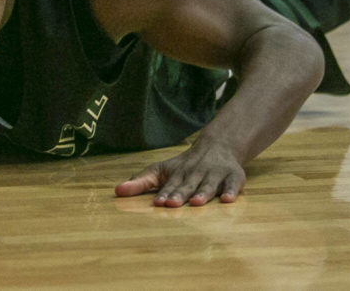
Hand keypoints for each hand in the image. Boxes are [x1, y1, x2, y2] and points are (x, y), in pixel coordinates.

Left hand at [114, 136, 244, 206]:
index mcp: (178, 173)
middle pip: (187, 185)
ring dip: (202, 193)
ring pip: (208, 185)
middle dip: (179, 194)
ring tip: (196, 203)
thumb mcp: (161, 170)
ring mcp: (215, 174)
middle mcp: (196, 173)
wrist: (218, 145)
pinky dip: (232, 191)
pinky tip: (227, 200)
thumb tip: (116, 191)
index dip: (164, 193)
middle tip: (171, 204)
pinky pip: (234, 184)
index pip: (169, 185)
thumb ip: (140, 182)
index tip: (157, 202)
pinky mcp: (234, 176)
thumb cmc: (184, 165)